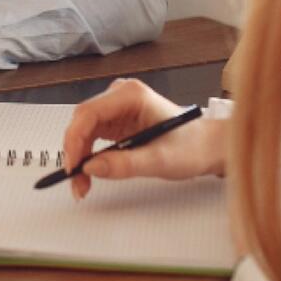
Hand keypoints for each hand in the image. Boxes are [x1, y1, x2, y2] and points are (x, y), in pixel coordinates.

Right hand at [62, 78, 227, 199]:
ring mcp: (117, 108)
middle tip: (76, 182)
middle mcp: (120, 96)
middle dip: (75, 153)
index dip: (75, 141)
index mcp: (131, 95)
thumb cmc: (192, 146)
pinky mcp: (117, 121)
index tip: (73, 167)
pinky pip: (92, 137)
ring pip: (83, 131)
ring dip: (79, 157)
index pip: (88, 113)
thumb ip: (125, 164)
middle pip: (82, 122)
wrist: (206, 146)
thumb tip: (91, 168)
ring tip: (82, 184)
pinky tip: (90, 173)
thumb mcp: (160, 160)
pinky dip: (88, 157)